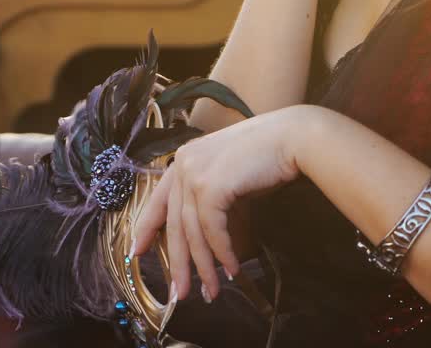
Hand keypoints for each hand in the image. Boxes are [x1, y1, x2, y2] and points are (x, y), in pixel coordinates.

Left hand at [128, 105, 321, 303]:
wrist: (293, 138)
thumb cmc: (268, 157)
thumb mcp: (230, 178)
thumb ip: (213, 200)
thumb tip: (209, 242)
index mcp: (185, 158)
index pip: (158, 199)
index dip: (147, 228)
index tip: (137, 252)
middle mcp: (184, 163)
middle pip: (175, 224)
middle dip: (177, 263)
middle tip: (179, 293)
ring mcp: (195, 174)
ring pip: (193, 232)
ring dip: (204, 266)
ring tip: (211, 291)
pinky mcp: (210, 187)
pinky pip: (212, 231)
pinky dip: (222, 253)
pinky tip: (231, 269)